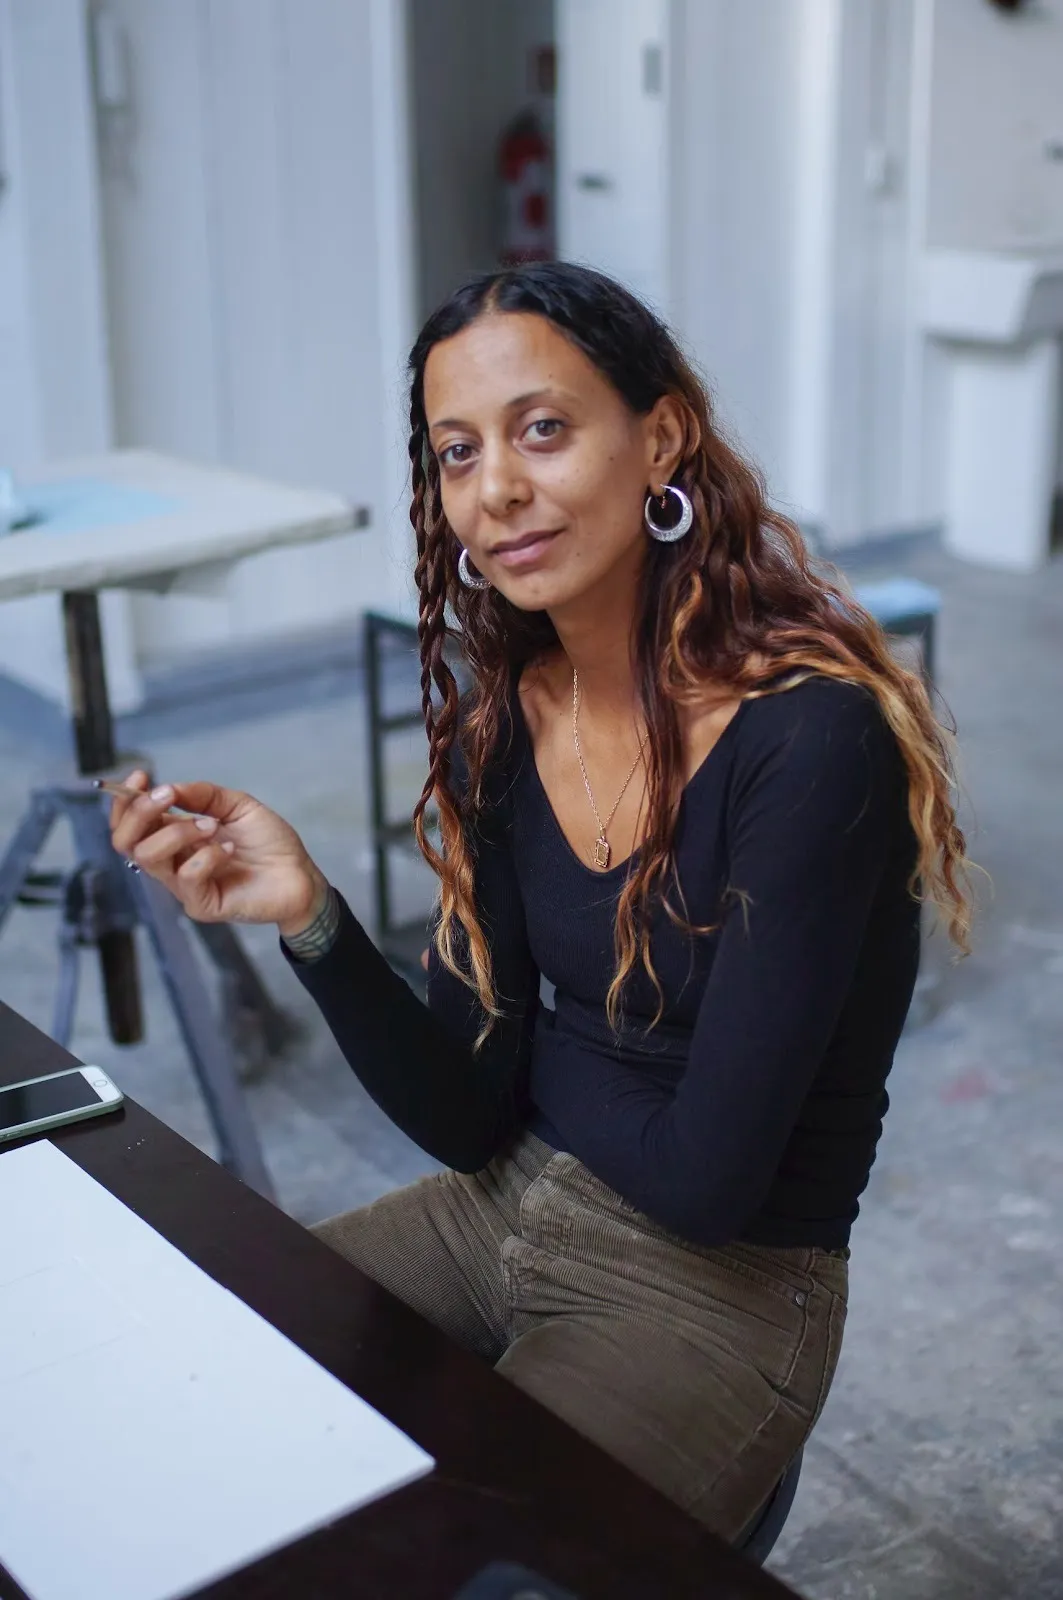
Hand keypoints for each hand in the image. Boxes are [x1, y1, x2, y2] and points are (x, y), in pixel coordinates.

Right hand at [108, 771, 328, 935]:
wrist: (300, 874)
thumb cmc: (270, 842)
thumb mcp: (237, 806)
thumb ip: (203, 795)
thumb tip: (169, 788)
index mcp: (175, 837)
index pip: (130, 824)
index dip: (125, 800)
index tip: (141, 774)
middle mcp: (173, 862)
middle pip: (126, 843)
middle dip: (139, 813)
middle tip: (167, 796)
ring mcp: (184, 886)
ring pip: (149, 858)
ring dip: (178, 831)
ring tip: (212, 825)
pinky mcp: (202, 905)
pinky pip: (187, 877)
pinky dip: (208, 856)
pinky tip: (230, 850)